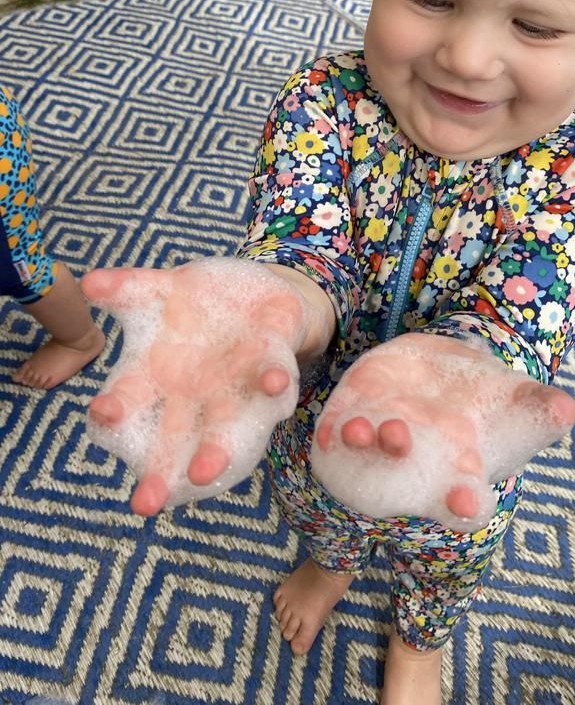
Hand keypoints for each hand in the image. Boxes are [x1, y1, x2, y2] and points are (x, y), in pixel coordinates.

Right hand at [83, 257, 310, 515]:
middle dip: (161, 470)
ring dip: (215, 450)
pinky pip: (273, 376)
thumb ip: (129, 287)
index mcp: (161, 373)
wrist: (263, 297)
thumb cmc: (203, 303)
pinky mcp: (273, 365)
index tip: (101, 418)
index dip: (114, 410)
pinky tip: (274, 384)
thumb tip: (88, 281)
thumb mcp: (164, 288)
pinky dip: (273, 382)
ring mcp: (236, 386)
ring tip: (205, 472)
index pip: (130, 398)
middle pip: (175, 437)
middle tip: (146, 503)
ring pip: (223, 425)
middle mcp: (197, 393)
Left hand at [311, 333, 574, 530]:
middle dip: (404, 474)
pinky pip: (336, 432)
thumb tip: (565, 407)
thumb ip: (541, 411)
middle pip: (410, 485)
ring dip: (366, 444)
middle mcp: (418, 470)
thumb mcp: (520, 405)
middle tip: (407, 447)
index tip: (467, 502)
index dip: (464, 505)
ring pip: (369, 453)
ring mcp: (381, 445)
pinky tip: (333, 428)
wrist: (446, 377)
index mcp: (462, 477)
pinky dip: (333, 432)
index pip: (463, 502)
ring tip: (368, 430)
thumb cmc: (489, 404)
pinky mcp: (355, 417)